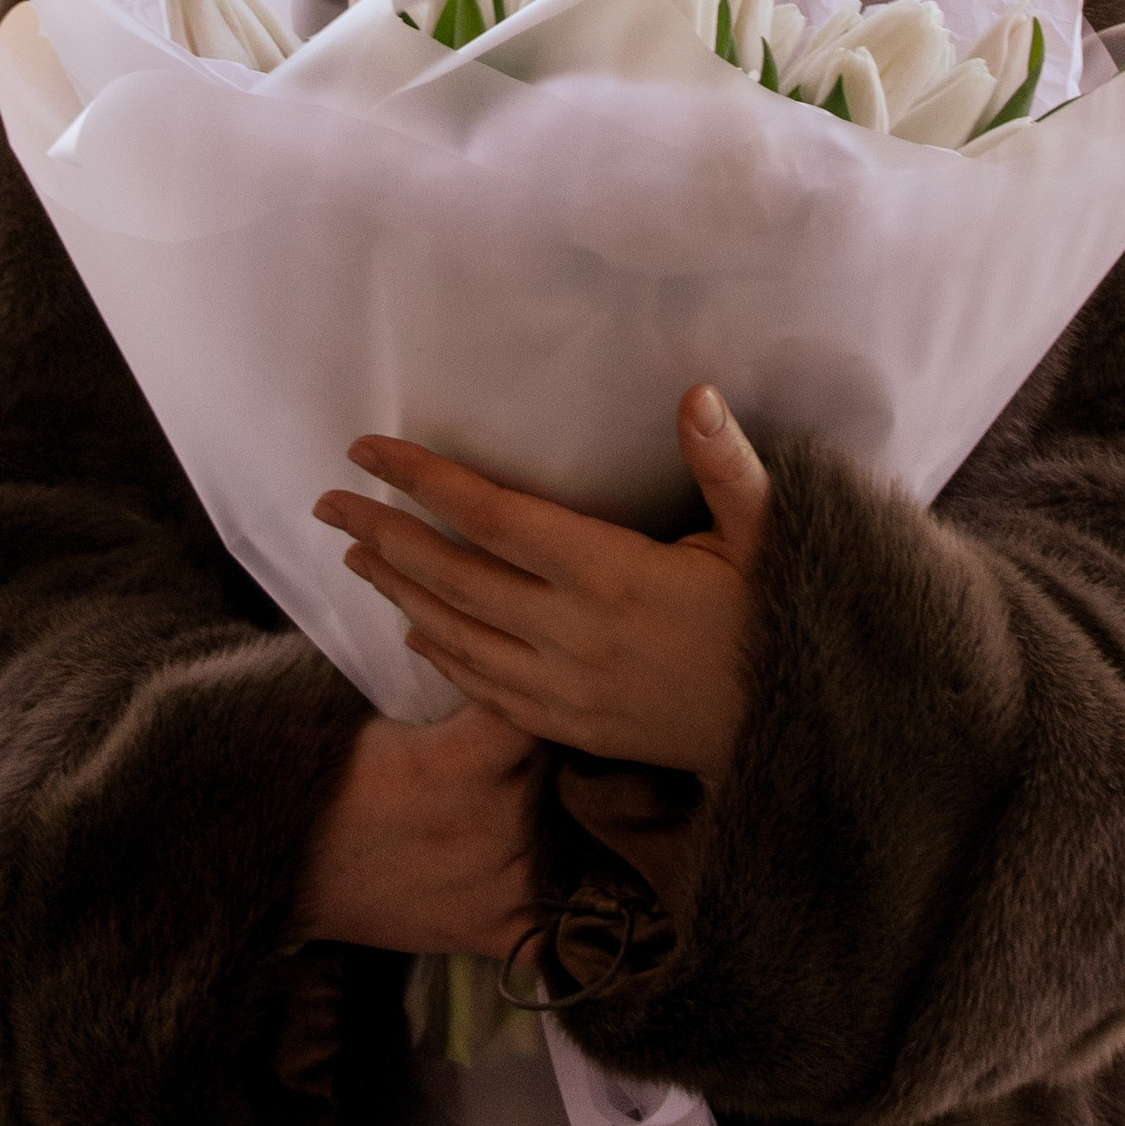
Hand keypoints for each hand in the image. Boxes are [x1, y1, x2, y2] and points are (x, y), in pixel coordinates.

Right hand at [295, 701, 539, 957]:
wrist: (284, 868)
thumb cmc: (332, 782)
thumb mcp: (385, 724)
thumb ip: (453, 707)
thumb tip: (501, 664)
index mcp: (449, 767)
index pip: (530, 718)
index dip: (533, 706)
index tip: (528, 701)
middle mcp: (480, 829)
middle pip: (556, 778)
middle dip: (552, 760)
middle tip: (535, 751)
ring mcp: (489, 890)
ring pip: (564, 842)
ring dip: (559, 823)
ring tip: (546, 804)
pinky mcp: (485, 935)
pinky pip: (552, 922)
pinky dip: (559, 902)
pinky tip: (555, 876)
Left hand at [315, 385, 770, 777]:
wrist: (795, 733)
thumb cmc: (777, 618)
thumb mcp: (766, 535)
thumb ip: (726, 464)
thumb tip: (696, 393)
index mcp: (613, 572)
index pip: (493, 516)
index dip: (424, 479)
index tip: (367, 450)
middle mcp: (575, 633)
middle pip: (454, 574)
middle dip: (383, 534)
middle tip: (328, 503)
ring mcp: (567, 688)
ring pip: (458, 634)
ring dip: (399, 590)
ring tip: (355, 556)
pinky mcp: (571, 728)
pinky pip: (485, 690)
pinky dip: (441, 654)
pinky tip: (414, 627)